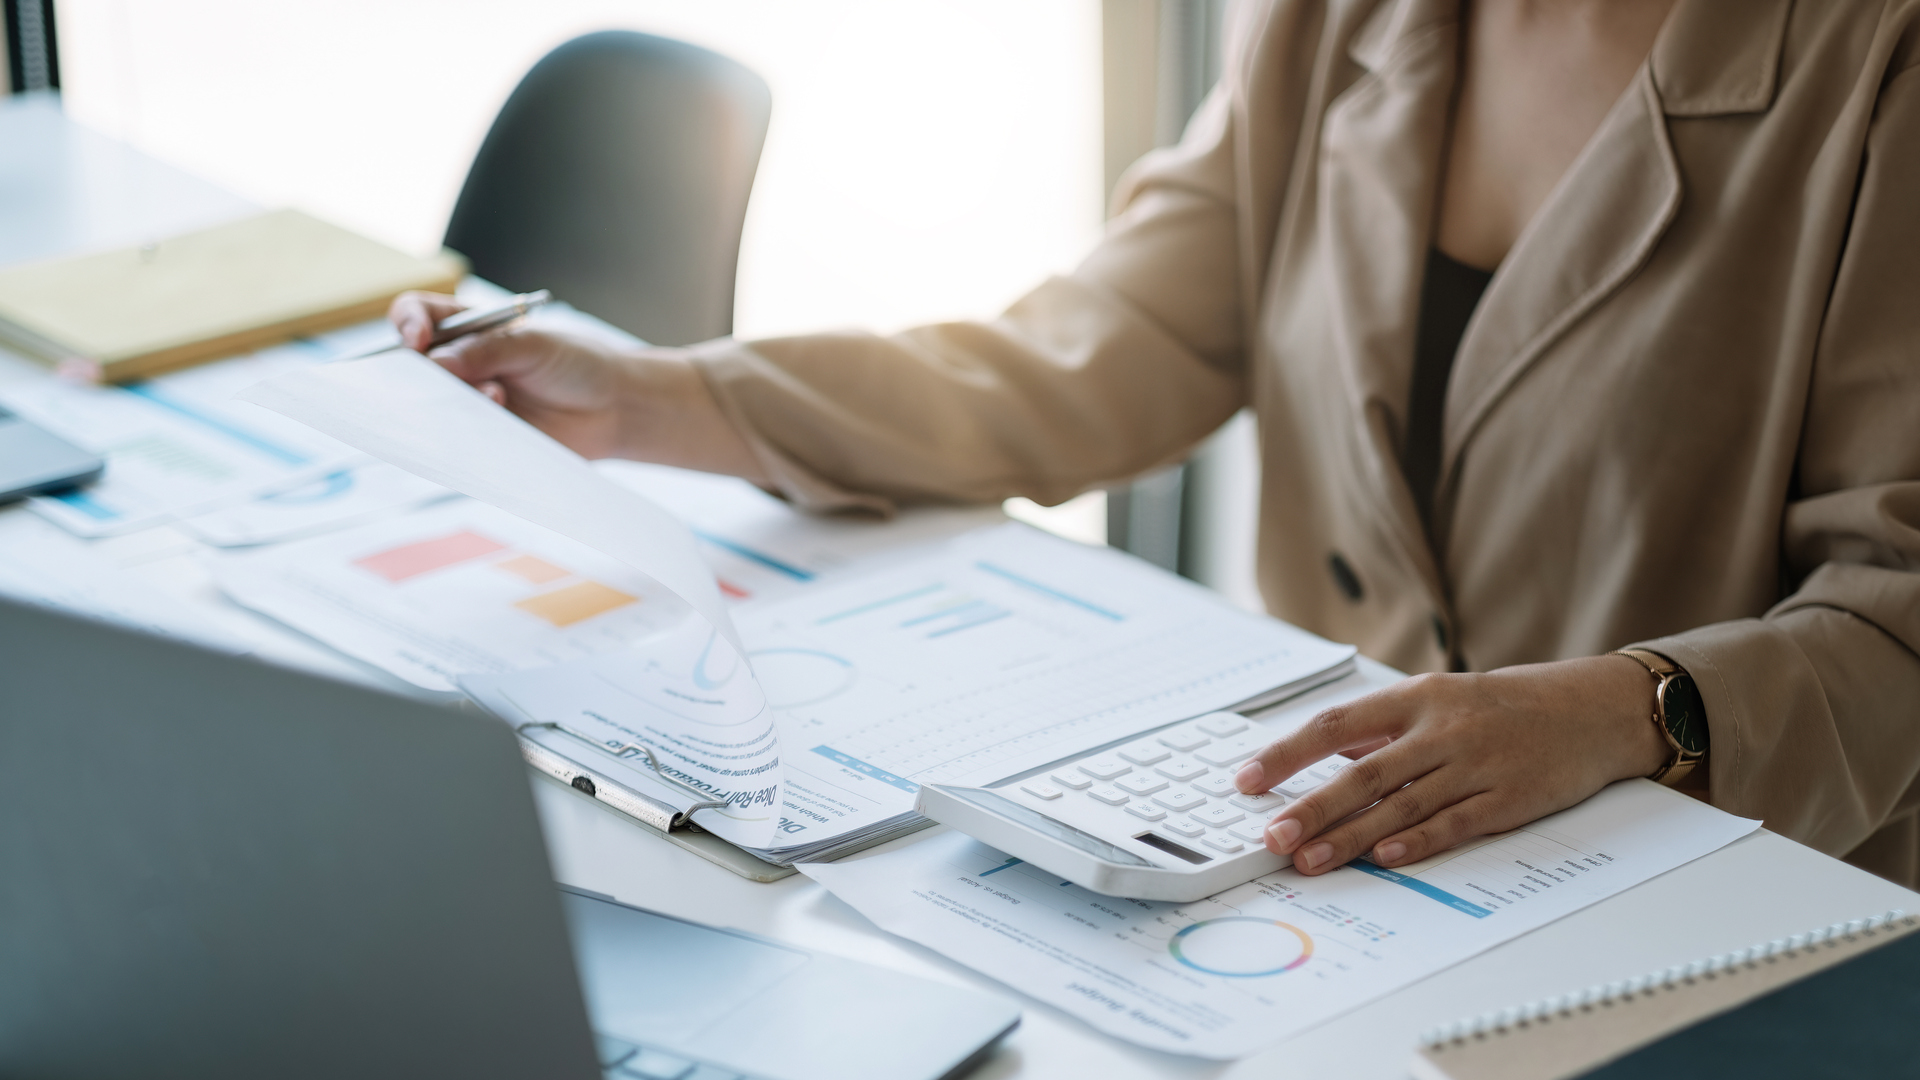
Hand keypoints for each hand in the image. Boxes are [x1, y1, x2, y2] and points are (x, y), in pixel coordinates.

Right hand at [386, 292, 765, 479]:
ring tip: (498, 401)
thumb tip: (436, 362)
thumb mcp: (534, 346)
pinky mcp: (479, 436)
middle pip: (411, 364)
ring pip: (429, 404)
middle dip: (421, 372)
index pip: (416, 314)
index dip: (408, 323)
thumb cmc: (578, 364)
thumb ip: (486, 350)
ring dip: (452, 403)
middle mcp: (458, 363)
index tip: (418, 339)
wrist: (613, 409)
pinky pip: (453, 439)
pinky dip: (463, 434)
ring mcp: (466, 401)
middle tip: (447, 381)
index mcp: (467, 328)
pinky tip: (492, 429)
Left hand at [1233, 655, 1672, 874]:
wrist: (1590, 710)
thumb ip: (1383, 728)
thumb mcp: (1439, 698)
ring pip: (1401, 806)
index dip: (1288, 754)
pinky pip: (1454, 824)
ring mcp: (1475, 767)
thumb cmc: (1504, 706)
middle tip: (1272, 834)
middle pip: (1364, 773)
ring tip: (1309, 860)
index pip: (1336, 725)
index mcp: (1417, 698)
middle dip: (1312, 807)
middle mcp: (1442, 730)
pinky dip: (1417, 843)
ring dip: (1350, 836)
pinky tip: (1384, 859)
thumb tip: (1325, 754)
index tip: (1248, 779)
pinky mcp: (1507, 801)